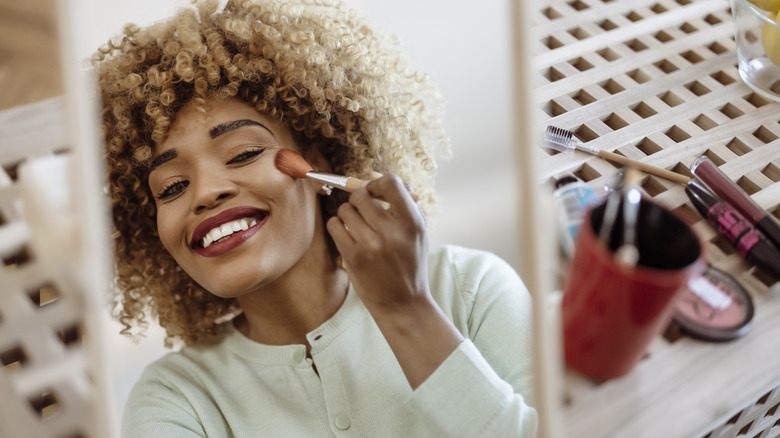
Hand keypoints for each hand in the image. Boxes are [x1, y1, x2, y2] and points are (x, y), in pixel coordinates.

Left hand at [327, 174, 428, 312]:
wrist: (403, 302)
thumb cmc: (410, 260)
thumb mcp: (415, 230)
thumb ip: (399, 200)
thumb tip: (370, 174)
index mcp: (412, 222)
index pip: (390, 183)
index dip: (378, 183)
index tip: (375, 191)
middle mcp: (392, 232)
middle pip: (362, 195)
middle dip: (359, 198)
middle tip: (364, 209)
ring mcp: (371, 245)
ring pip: (345, 210)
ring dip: (348, 214)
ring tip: (358, 226)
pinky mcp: (353, 257)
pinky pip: (335, 226)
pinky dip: (338, 227)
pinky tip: (348, 235)